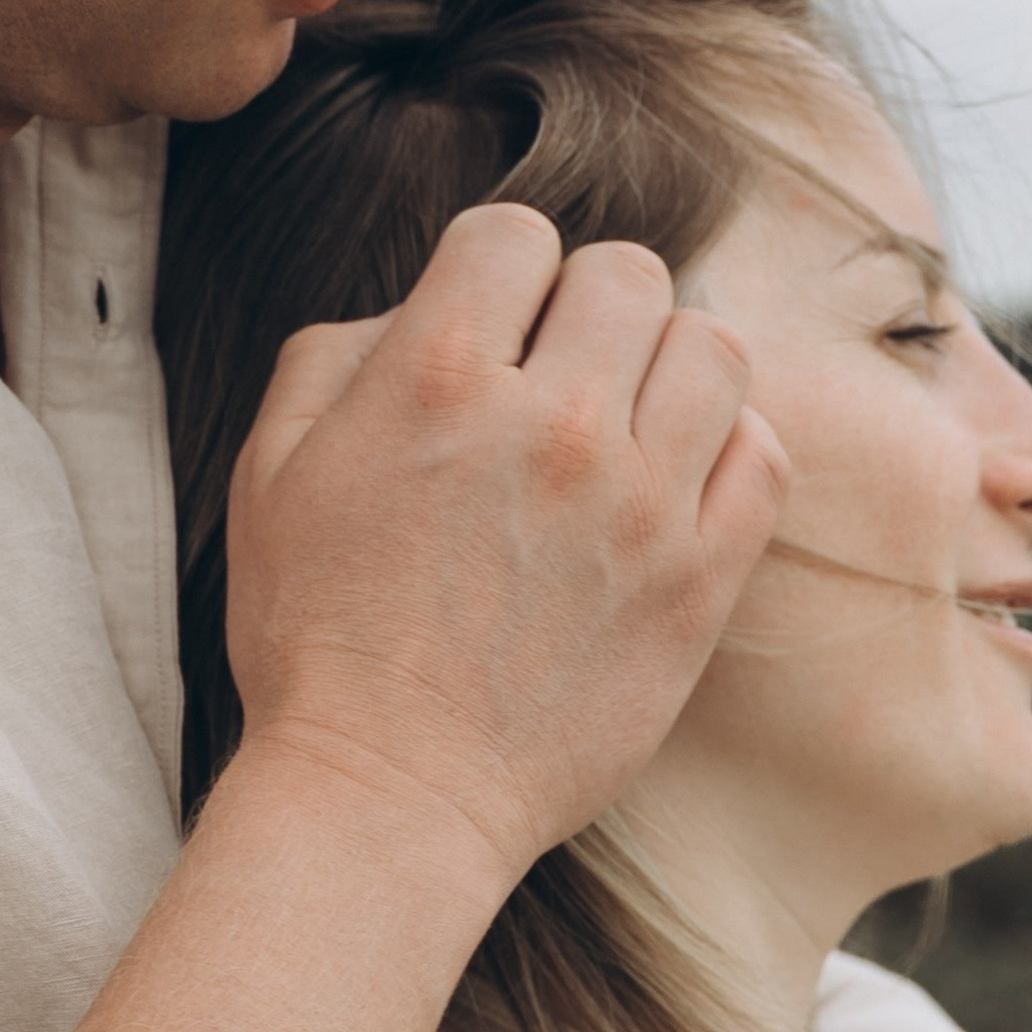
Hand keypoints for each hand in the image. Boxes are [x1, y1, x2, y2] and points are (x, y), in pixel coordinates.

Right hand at [223, 209, 786, 894]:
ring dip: (666, 366)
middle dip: (585, 307)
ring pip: (713, 347)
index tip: (486, 328)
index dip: (495, 270)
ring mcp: (639, 502)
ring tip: (624, 422)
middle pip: (628, 273)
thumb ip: (335, 357)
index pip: (515, 235)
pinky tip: (674, 483)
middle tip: (554, 374)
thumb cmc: (314, 640)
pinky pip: (762, 457)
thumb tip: (421, 309)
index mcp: (435, 378)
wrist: (388, 796)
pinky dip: (728, 449)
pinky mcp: (698, 581)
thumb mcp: (270, 474)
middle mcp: (550, 423)